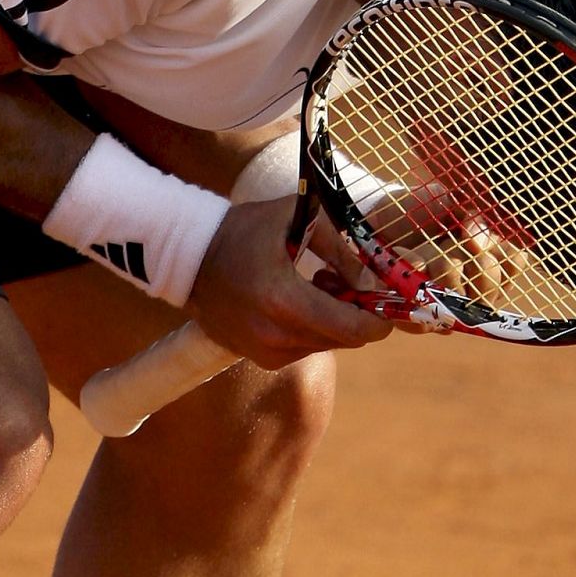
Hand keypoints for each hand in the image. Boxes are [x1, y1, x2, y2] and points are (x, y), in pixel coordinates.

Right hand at [185, 196, 392, 369]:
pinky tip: (294, 299)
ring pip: (325, 345)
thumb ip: (341, 249)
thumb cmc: (245, 228)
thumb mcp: (297, 219)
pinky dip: (310, 328)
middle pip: (343, 339)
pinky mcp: (257, 357)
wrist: (189, 256)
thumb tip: (374, 281)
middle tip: (344, 280)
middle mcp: (273, 335)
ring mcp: (263, 351)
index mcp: (284, 300)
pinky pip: (302, 348)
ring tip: (315, 283)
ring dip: (332, 320)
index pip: (352, 329)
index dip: (379, 320)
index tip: (387, 302)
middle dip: (355, 313)